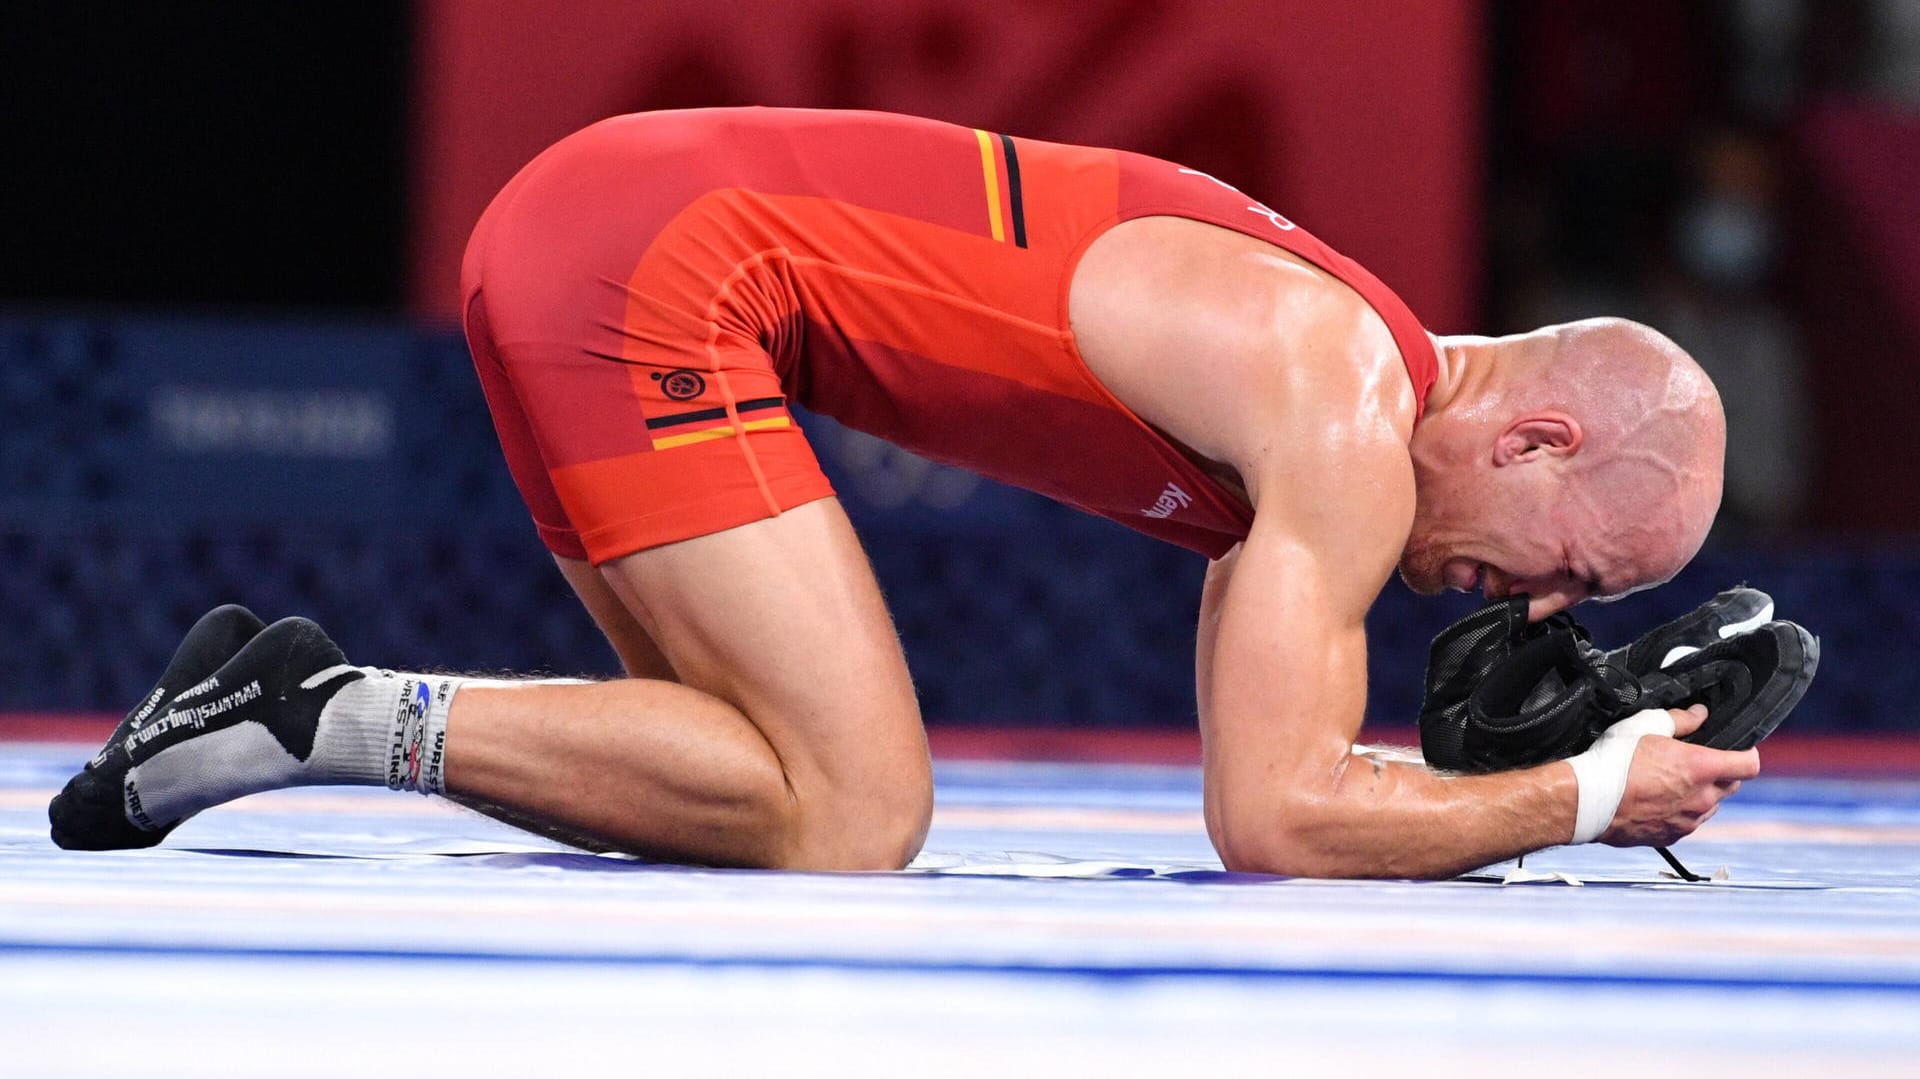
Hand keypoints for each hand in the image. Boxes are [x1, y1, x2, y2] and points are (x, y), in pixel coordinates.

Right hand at [1599, 704, 1761, 846]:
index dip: (1745, 754)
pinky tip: (1656, 801)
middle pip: (1731, 786)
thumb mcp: (1645, 725)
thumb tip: (1698, 714)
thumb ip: (1680, 719)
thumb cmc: (1613, 762)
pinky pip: (1688, 823)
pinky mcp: (1672, 837)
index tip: (1735, 750)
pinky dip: (1680, 813)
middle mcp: (1702, 797)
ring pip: (1710, 806)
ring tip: (1669, 783)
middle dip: (1720, 774)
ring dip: (1700, 795)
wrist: (1586, 800)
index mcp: (1701, 767)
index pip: (1749, 764)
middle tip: (1693, 762)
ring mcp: (1688, 821)